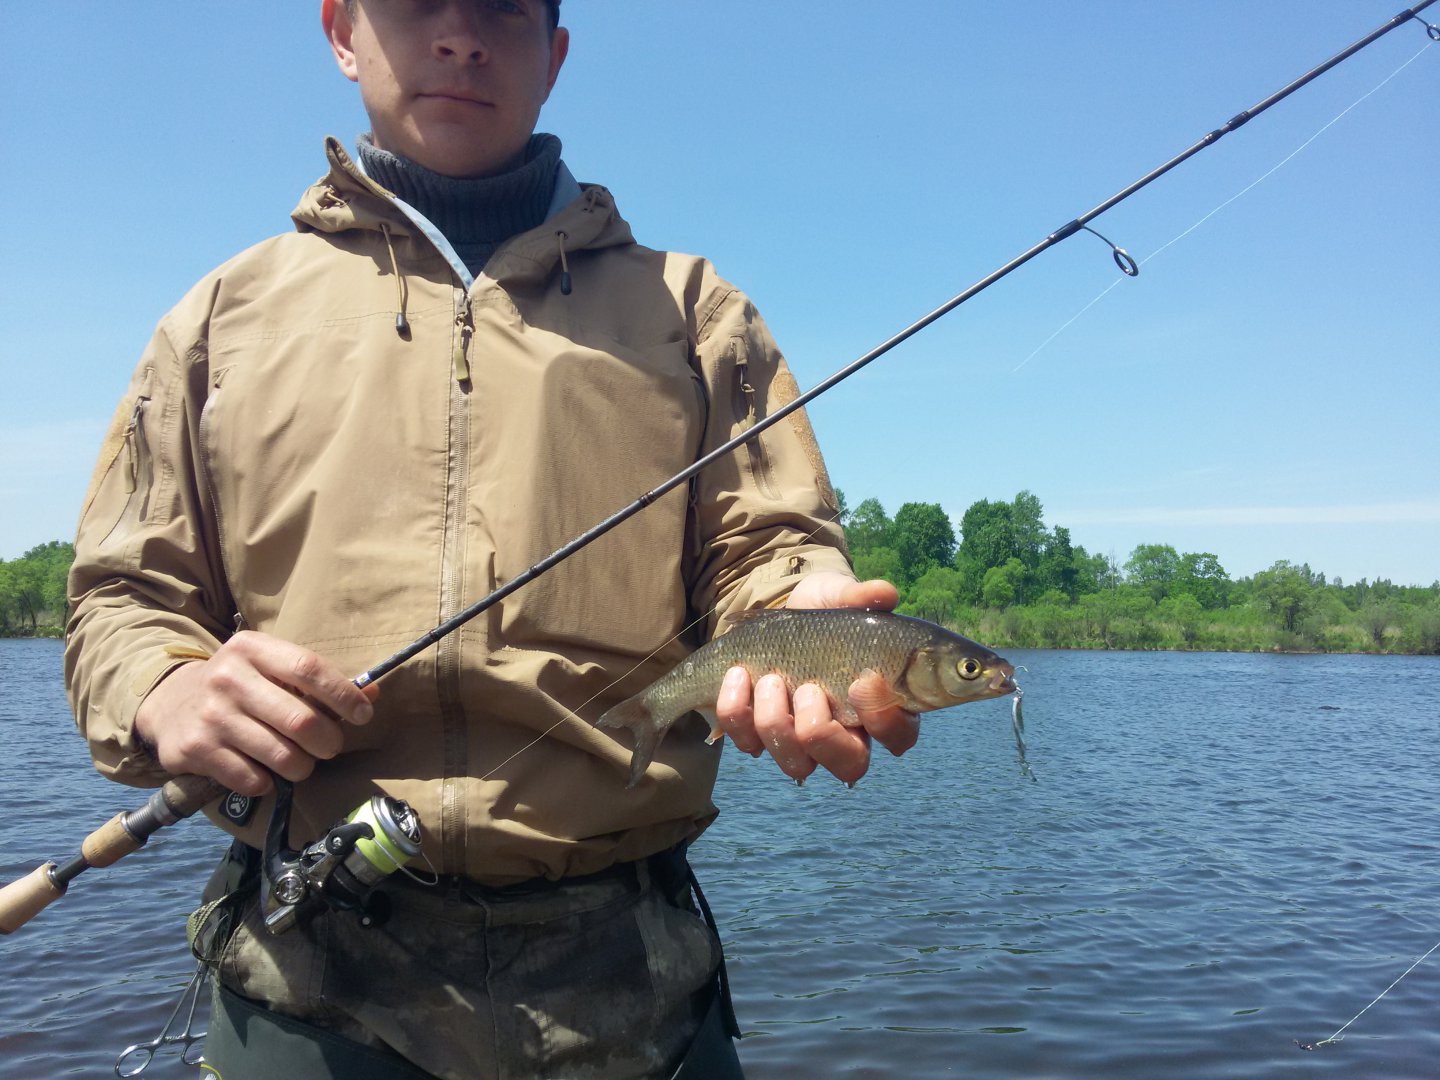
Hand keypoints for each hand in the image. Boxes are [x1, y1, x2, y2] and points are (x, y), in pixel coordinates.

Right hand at [133, 631, 375, 795]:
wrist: (170, 703)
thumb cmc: (240, 685)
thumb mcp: (271, 668)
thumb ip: (318, 681)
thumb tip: (371, 694)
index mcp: (252, 648)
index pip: (309, 669)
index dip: (343, 695)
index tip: (362, 715)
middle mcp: (228, 678)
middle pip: (301, 720)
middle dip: (328, 742)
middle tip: (329, 747)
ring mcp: (211, 716)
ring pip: (282, 756)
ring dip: (302, 767)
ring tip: (299, 762)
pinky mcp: (196, 751)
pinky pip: (253, 780)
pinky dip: (267, 783)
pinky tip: (262, 771)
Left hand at [713, 574, 919, 784]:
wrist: (774, 616)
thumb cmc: (822, 612)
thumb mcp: (839, 596)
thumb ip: (862, 596)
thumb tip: (884, 593)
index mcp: (879, 703)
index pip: (898, 734)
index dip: (884, 719)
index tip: (863, 680)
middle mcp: (846, 732)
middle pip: (849, 765)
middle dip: (823, 733)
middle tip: (810, 690)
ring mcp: (803, 741)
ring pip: (797, 764)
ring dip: (777, 721)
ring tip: (770, 678)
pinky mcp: (761, 736)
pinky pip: (749, 743)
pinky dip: (737, 711)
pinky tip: (737, 674)